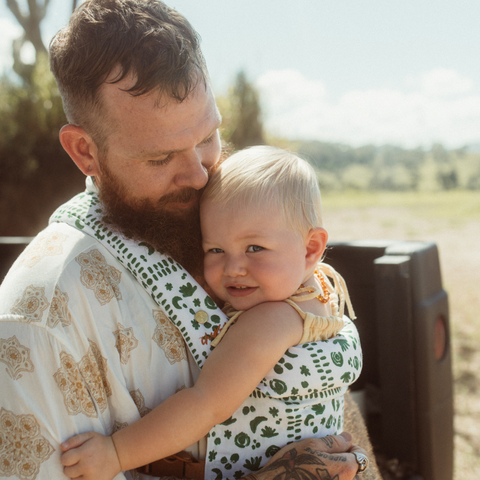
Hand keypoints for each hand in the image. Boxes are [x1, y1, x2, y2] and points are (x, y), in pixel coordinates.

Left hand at [61, 431, 121, 479]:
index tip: (73, 454)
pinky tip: (86, 473)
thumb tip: (62, 447)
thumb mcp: (89, 435)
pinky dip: (81, 479)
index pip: (64, 459)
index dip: (67, 456)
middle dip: (71, 465)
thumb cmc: (101, 443)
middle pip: (67, 471)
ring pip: (72, 479)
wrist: (117, 454)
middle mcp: (87, 466)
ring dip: (75, 473)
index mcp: (85, 453)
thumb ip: (74, 440)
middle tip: (80, 460)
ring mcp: (90, 477)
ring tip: (84, 467)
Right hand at [250, 432, 368, 479]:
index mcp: (346, 469)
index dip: (351, 446)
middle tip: (323, 454)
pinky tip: (311, 474)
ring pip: (343, 478)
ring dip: (334, 470)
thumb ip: (334, 442)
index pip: (362, 455)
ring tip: (315, 465)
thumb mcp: (311, 445)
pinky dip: (327, 477)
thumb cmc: (292, 464)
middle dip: (342, 459)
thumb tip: (348, 437)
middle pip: (353, 469)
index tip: (338, 443)